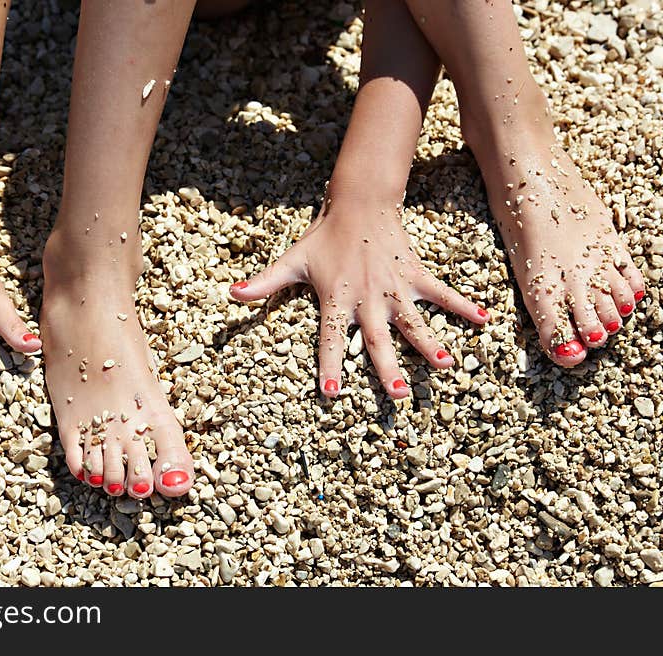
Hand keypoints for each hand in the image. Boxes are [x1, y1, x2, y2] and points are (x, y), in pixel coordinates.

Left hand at [229, 201, 488, 398]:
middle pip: (376, 338)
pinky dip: (463, 304)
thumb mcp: (291, 261)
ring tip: (445, 365)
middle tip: (396, 395)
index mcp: (336, 298)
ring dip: (429, 342)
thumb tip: (232, 294)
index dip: (329, 365)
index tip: (331, 394)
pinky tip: (483, 320)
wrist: (357, 201)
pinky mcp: (413, 273)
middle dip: (386, 366)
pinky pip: (441, 292)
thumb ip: (264, 283)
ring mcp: (393, 286)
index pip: (329, 338)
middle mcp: (366, 297)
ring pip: (413, 320)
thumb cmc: (322, 238)